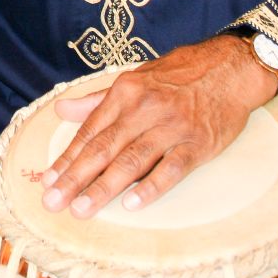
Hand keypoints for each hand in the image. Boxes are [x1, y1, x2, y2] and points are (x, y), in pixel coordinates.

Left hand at [40, 34, 277, 218]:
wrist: (230, 68)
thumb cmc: (179, 75)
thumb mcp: (135, 78)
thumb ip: (97, 99)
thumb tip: (61, 109)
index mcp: (125, 92)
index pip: (90, 130)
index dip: (67, 157)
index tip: (47, 180)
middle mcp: (144, 108)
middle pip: (103, 148)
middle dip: (75, 177)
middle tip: (53, 201)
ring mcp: (171, 127)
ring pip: (131, 161)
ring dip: (103, 188)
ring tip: (81, 210)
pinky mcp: (197, 144)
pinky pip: (171, 169)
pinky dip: (151, 187)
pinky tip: (131, 204)